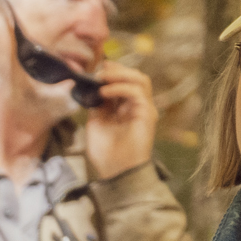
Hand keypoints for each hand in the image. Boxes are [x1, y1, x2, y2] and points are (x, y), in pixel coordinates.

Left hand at [80, 59, 158, 181]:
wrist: (115, 172)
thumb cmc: (106, 153)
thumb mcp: (95, 122)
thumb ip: (96, 104)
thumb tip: (92, 86)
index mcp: (126, 107)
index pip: (125, 81)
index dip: (113, 72)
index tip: (95, 69)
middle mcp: (138, 106)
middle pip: (135, 76)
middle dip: (117, 69)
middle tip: (99, 70)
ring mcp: (145, 109)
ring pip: (140, 80)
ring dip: (120, 74)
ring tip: (102, 77)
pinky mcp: (148, 114)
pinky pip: (137, 93)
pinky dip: (121, 88)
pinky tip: (105, 91)